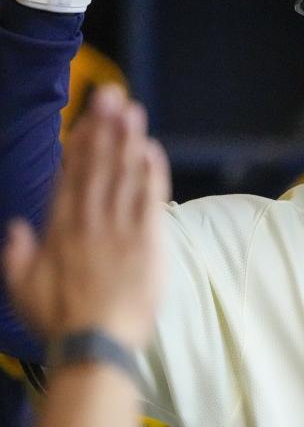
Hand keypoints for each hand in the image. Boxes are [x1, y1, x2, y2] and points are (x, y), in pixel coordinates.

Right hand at [2, 86, 170, 349]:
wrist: (96, 346)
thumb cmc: (60, 322)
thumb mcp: (22, 290)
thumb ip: (16, 254)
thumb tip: (16, 226)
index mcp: (61, 230)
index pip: (70, 177)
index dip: (79, 146)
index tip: (85, 119)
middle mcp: (90, 221)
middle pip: (97, 166)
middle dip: (103, 128)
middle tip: (110, 94)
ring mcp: (120, 228)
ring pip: (123, 175)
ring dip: (127, 139)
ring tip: (131, 109)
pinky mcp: (148, 239)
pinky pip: (150, 197)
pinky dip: (151, 172)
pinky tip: (152, 148)